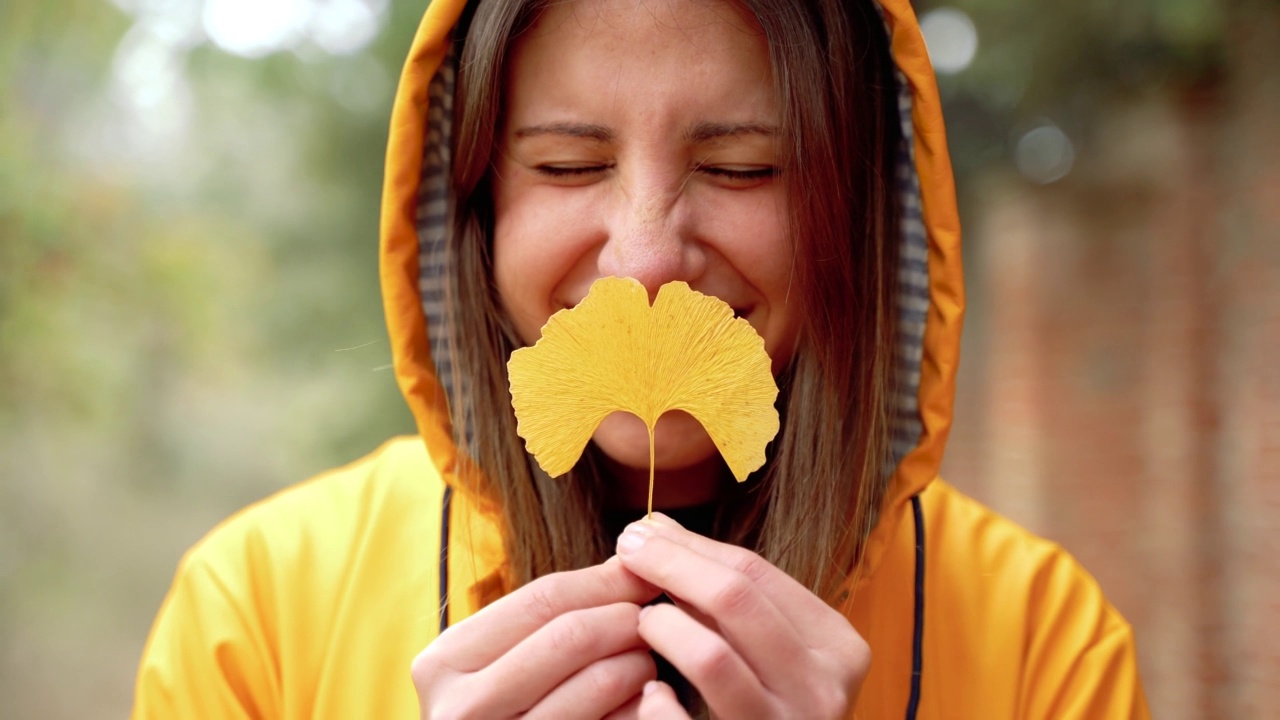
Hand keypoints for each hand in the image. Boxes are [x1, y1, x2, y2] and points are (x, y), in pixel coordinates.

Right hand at [411, 557, 663, 718]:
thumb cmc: (498, 711)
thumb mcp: (500, 660)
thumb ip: (549, 615)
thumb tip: (625, 561)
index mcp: (444, 661)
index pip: (542, 598)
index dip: (603, 581)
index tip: (644, 573)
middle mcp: (460, 708)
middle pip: (571, 637)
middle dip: (625, 618)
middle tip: (655, 616)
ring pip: (599, 682)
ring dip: (639, 663)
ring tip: (647, 659)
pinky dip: (638, 708)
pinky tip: (644, 702)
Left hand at [615, 513, 869, 718]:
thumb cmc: (766, 703)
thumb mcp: (765, 646)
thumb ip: (722, 591)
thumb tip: (653, 526)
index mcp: (839, 647)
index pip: (755, 573)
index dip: (691, 547)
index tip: (642, 530)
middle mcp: (825, 690)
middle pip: (735, 601)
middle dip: (670, 566)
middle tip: (624, 553)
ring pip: (711, 657)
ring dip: (662, 627)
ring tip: (640, 622)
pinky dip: (657, 703)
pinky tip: (647, 690)